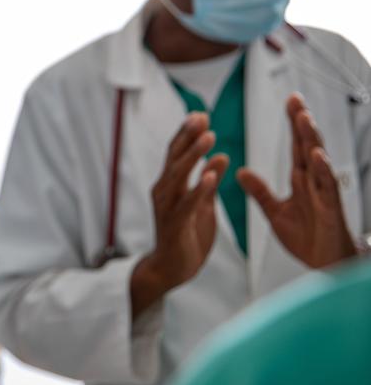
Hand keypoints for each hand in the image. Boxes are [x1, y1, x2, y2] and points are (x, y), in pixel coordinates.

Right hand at [131, 113, 228, 317]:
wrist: (171, 269)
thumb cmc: (185, 236)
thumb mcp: (202, 206)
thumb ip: (208, 183)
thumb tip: (219, 158)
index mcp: (171, 185)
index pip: (178, 153)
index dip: (188, 134)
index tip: (201, 115)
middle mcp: (164, 191)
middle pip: (175, 158)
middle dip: (188, 136)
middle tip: (201, 117)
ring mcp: (167, 207)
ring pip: (179, 176)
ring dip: (194, 156)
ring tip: (209, 138)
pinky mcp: (174, 225)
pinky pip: (188, 204)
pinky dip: (199, 189)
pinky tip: (210, 177)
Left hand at [238, 93, 356, 268]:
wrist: (325, 265)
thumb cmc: (308, 238)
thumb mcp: (275, 212)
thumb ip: (260, 192)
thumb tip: (241, 172)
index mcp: (301, 179)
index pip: (296, 145)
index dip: (293, 123)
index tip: (289, 101)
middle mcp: (314, 181)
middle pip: (307, 144)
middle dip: (302, 121)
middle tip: (295, 98)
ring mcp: (323, 192)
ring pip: (318, 159)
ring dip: (311, 138)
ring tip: (303, 117)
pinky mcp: (330, 207)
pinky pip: (327, 185)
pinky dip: (322, 169)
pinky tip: (316, 155)